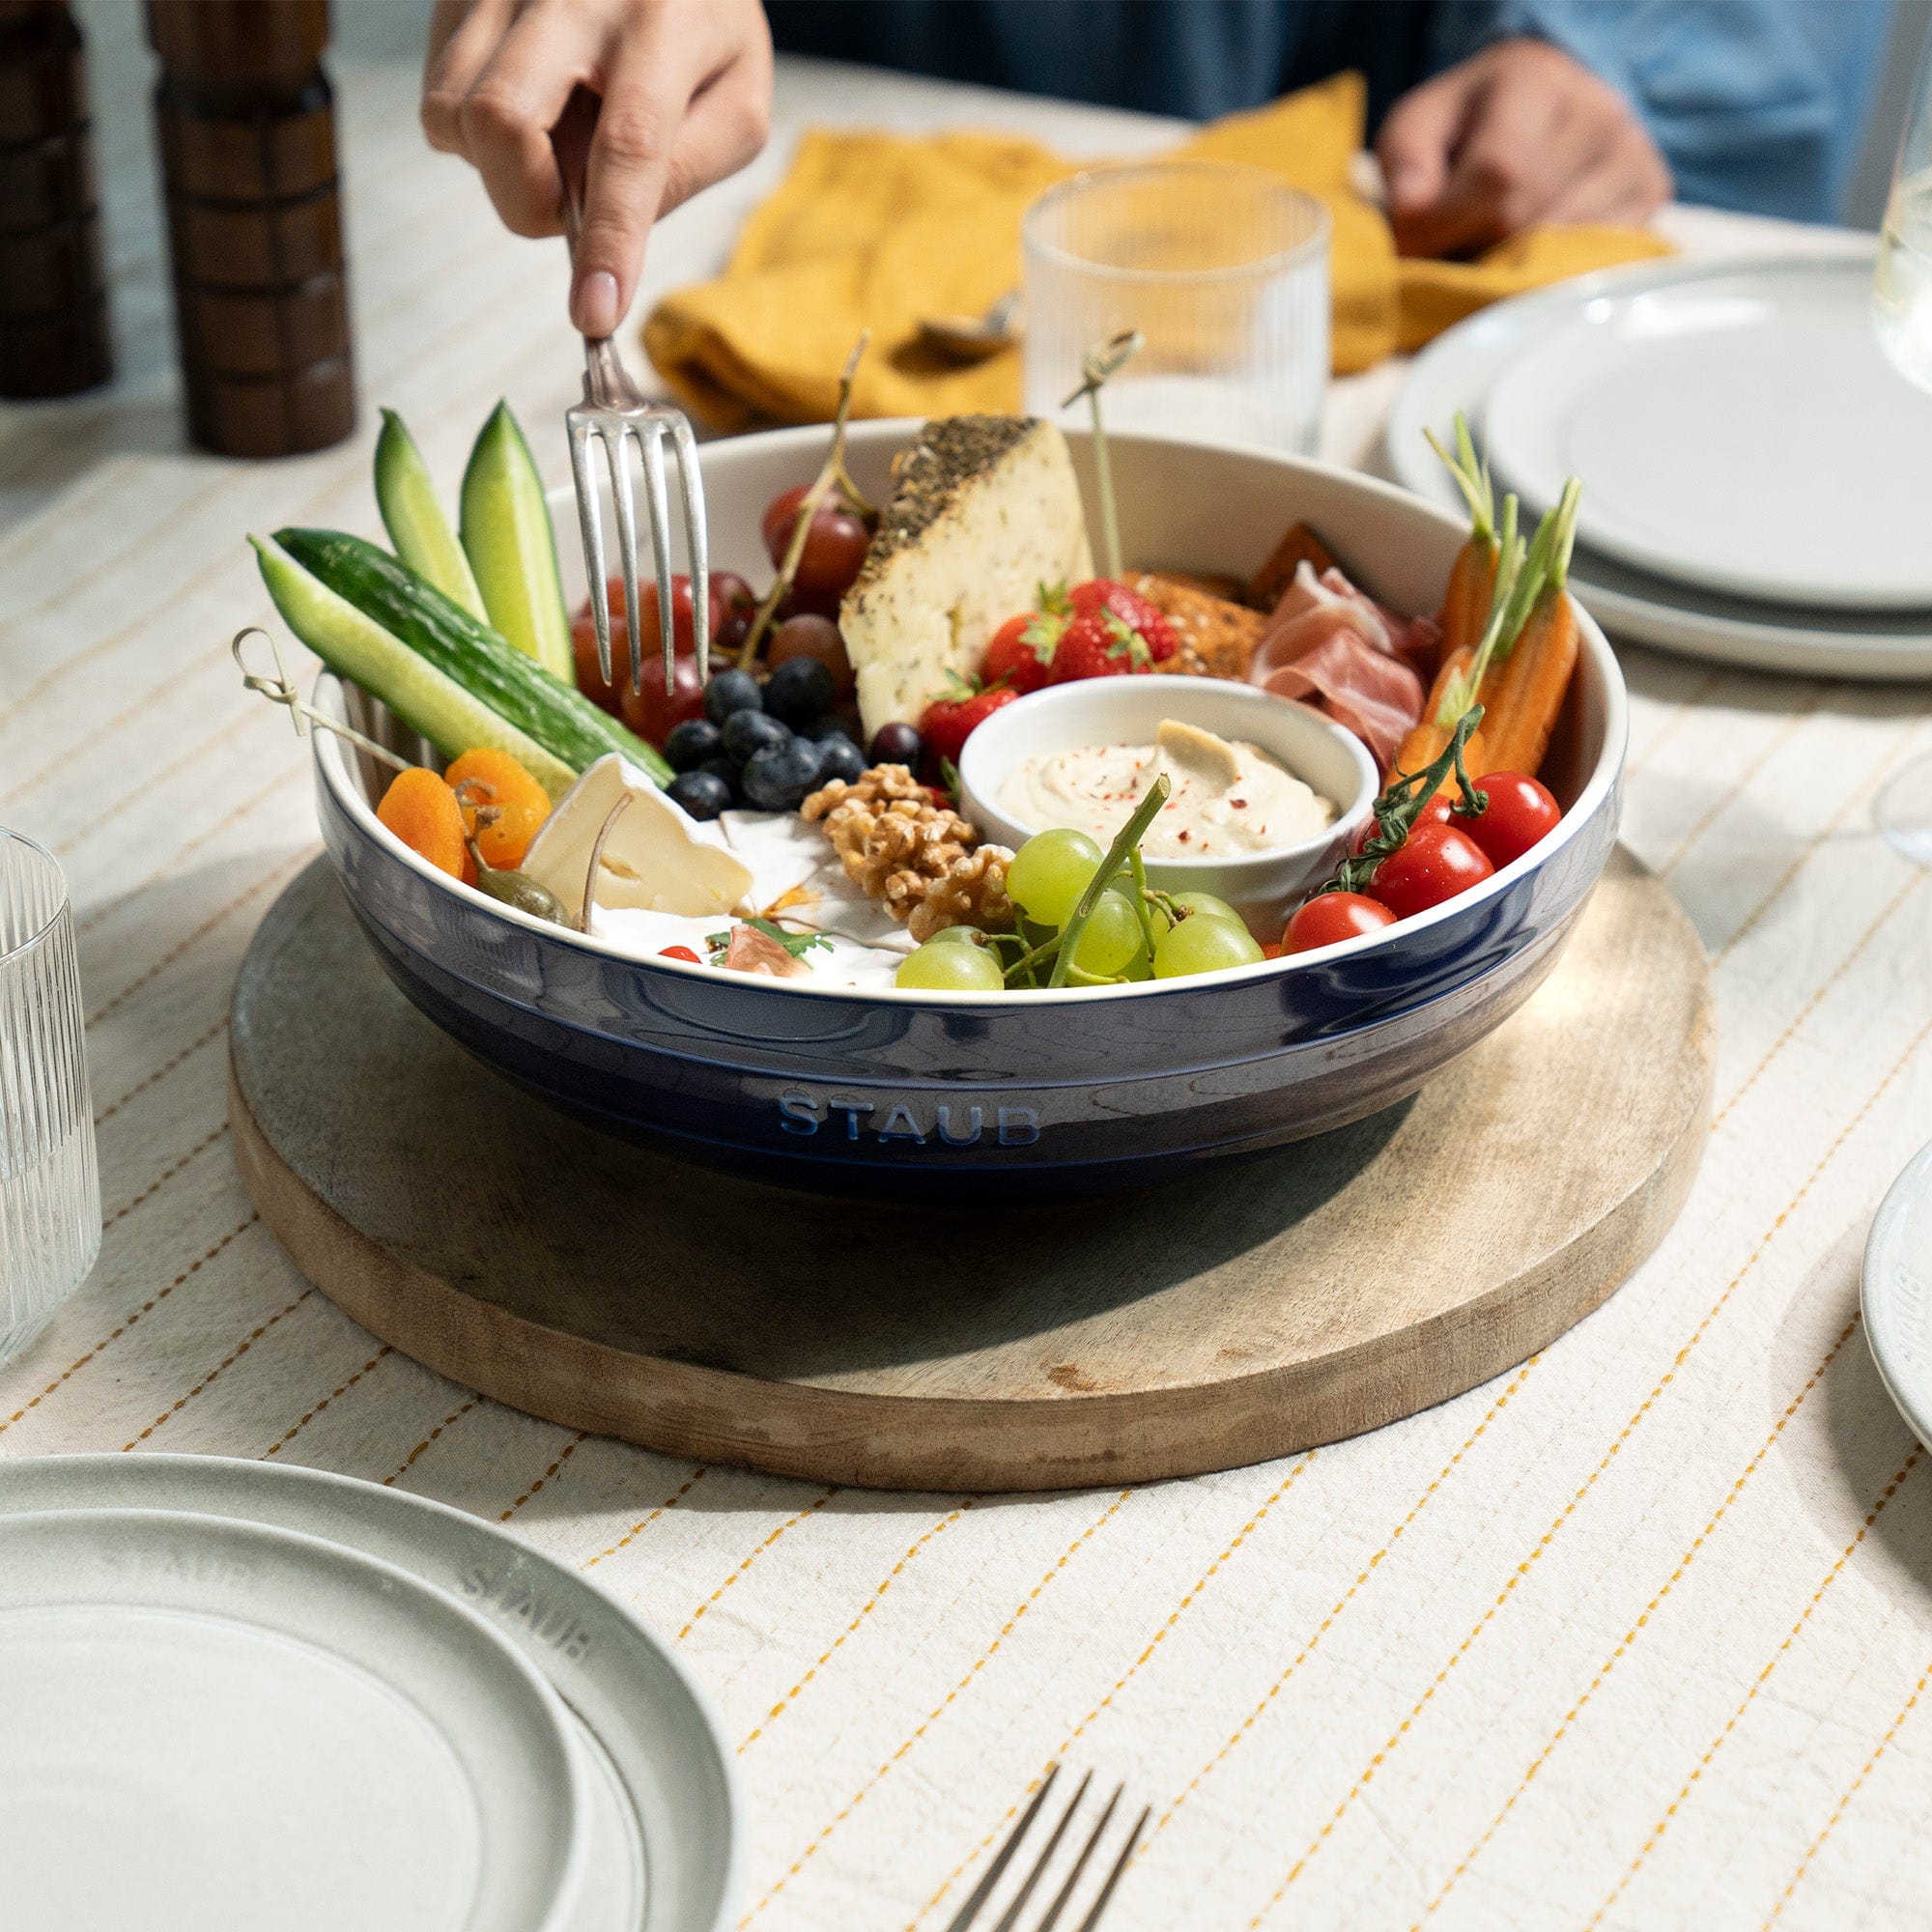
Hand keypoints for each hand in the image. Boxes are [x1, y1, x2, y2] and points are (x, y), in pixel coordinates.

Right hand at [421, 0, 771, 334]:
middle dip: (526, 201)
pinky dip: (475, 131)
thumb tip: (609, 228)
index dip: (606, 240)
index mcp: (663, 23)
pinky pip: (438, 93)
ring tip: (553, 138)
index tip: (594, 312)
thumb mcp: (736, 96)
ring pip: (455, 114)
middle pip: (502, 121)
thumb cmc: (702, 21)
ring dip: (500, 166)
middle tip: (565, 207)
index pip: (626, 146)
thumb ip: (687, 167)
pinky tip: (527, 105)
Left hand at [1376, 37, 1670, 258]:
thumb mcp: (1420, 126)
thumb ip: (1405, 164)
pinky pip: (1595, 260)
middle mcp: (1599, 112)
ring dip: (1512, 265)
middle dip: (1476, 246)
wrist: (1544, 105)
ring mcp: (1633, 154)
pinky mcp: (1651, 194)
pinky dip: (1551, 270)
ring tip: (1494, 243)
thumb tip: (1413, 217)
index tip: (1416, 242)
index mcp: (1536, 81)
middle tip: (1457, 242)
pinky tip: (1534, 250)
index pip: (1499, 172)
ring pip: (1561, 250)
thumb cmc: (1470, 124)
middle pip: (1526, 219)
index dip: (1448, 222)